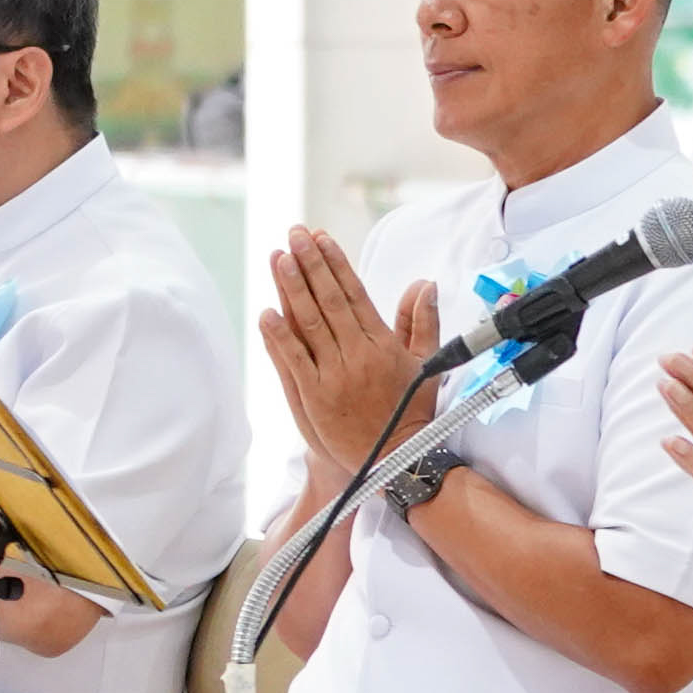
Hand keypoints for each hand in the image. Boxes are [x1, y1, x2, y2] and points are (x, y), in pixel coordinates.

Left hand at [264, 230, 445, 480]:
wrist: (396, 459)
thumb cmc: (411, 411)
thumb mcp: (426, 363)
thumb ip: (421, 322)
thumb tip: (424, 284)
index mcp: (383, 343)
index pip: (355, 293)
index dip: (336, 263)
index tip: (321, 237)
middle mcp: (358, 354)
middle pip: (329, 300)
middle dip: (310, 263)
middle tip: (294, 234)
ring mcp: (334, 375)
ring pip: (309, 323)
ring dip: (292, 288)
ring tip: (279, 258)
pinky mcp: (315, 397)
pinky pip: (293, 360)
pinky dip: (279, 336)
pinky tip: (267, 312)